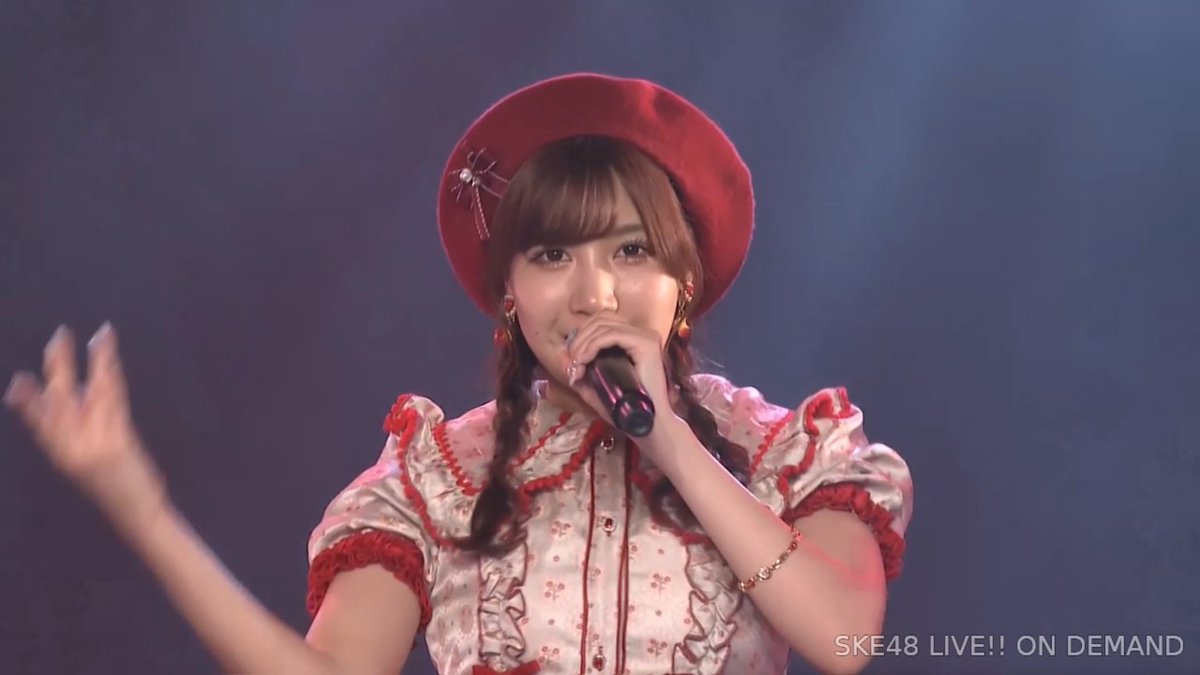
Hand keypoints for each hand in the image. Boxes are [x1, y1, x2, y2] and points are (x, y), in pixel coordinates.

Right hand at [5, 323, 166, 529]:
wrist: (138, 513)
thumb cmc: (115, 486)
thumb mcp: (87, 461)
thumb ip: (81, 428)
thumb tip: (83, 392)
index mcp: (62, 453)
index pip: (40, 423)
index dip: (28, 402)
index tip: (18, 382)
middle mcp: (71, 449)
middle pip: (60, 400)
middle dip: (60, 366)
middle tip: (58, 337)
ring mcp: (93, 445)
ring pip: (90, 394)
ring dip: (95, 361)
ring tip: (98, 335)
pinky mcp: (117, 442)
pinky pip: (114, 401)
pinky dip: (113, 375)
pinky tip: (113, 358)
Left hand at [562, 312, 685, 451]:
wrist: (648, 425)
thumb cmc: (625, 409)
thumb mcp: (597, 387)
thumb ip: (581, 372)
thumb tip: (563, 359)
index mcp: (633, 339)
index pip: (602, 322)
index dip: (581, 336)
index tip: (571, 361)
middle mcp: (642, 333)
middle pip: (601, 319)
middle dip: (579, 338)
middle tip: (571, 362)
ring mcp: (646, 337)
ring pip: (603, 325)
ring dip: (583, 343)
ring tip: (576, 364)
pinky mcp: (646, 344)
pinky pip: (611, 335)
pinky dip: (592, 346)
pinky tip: (584, 360)